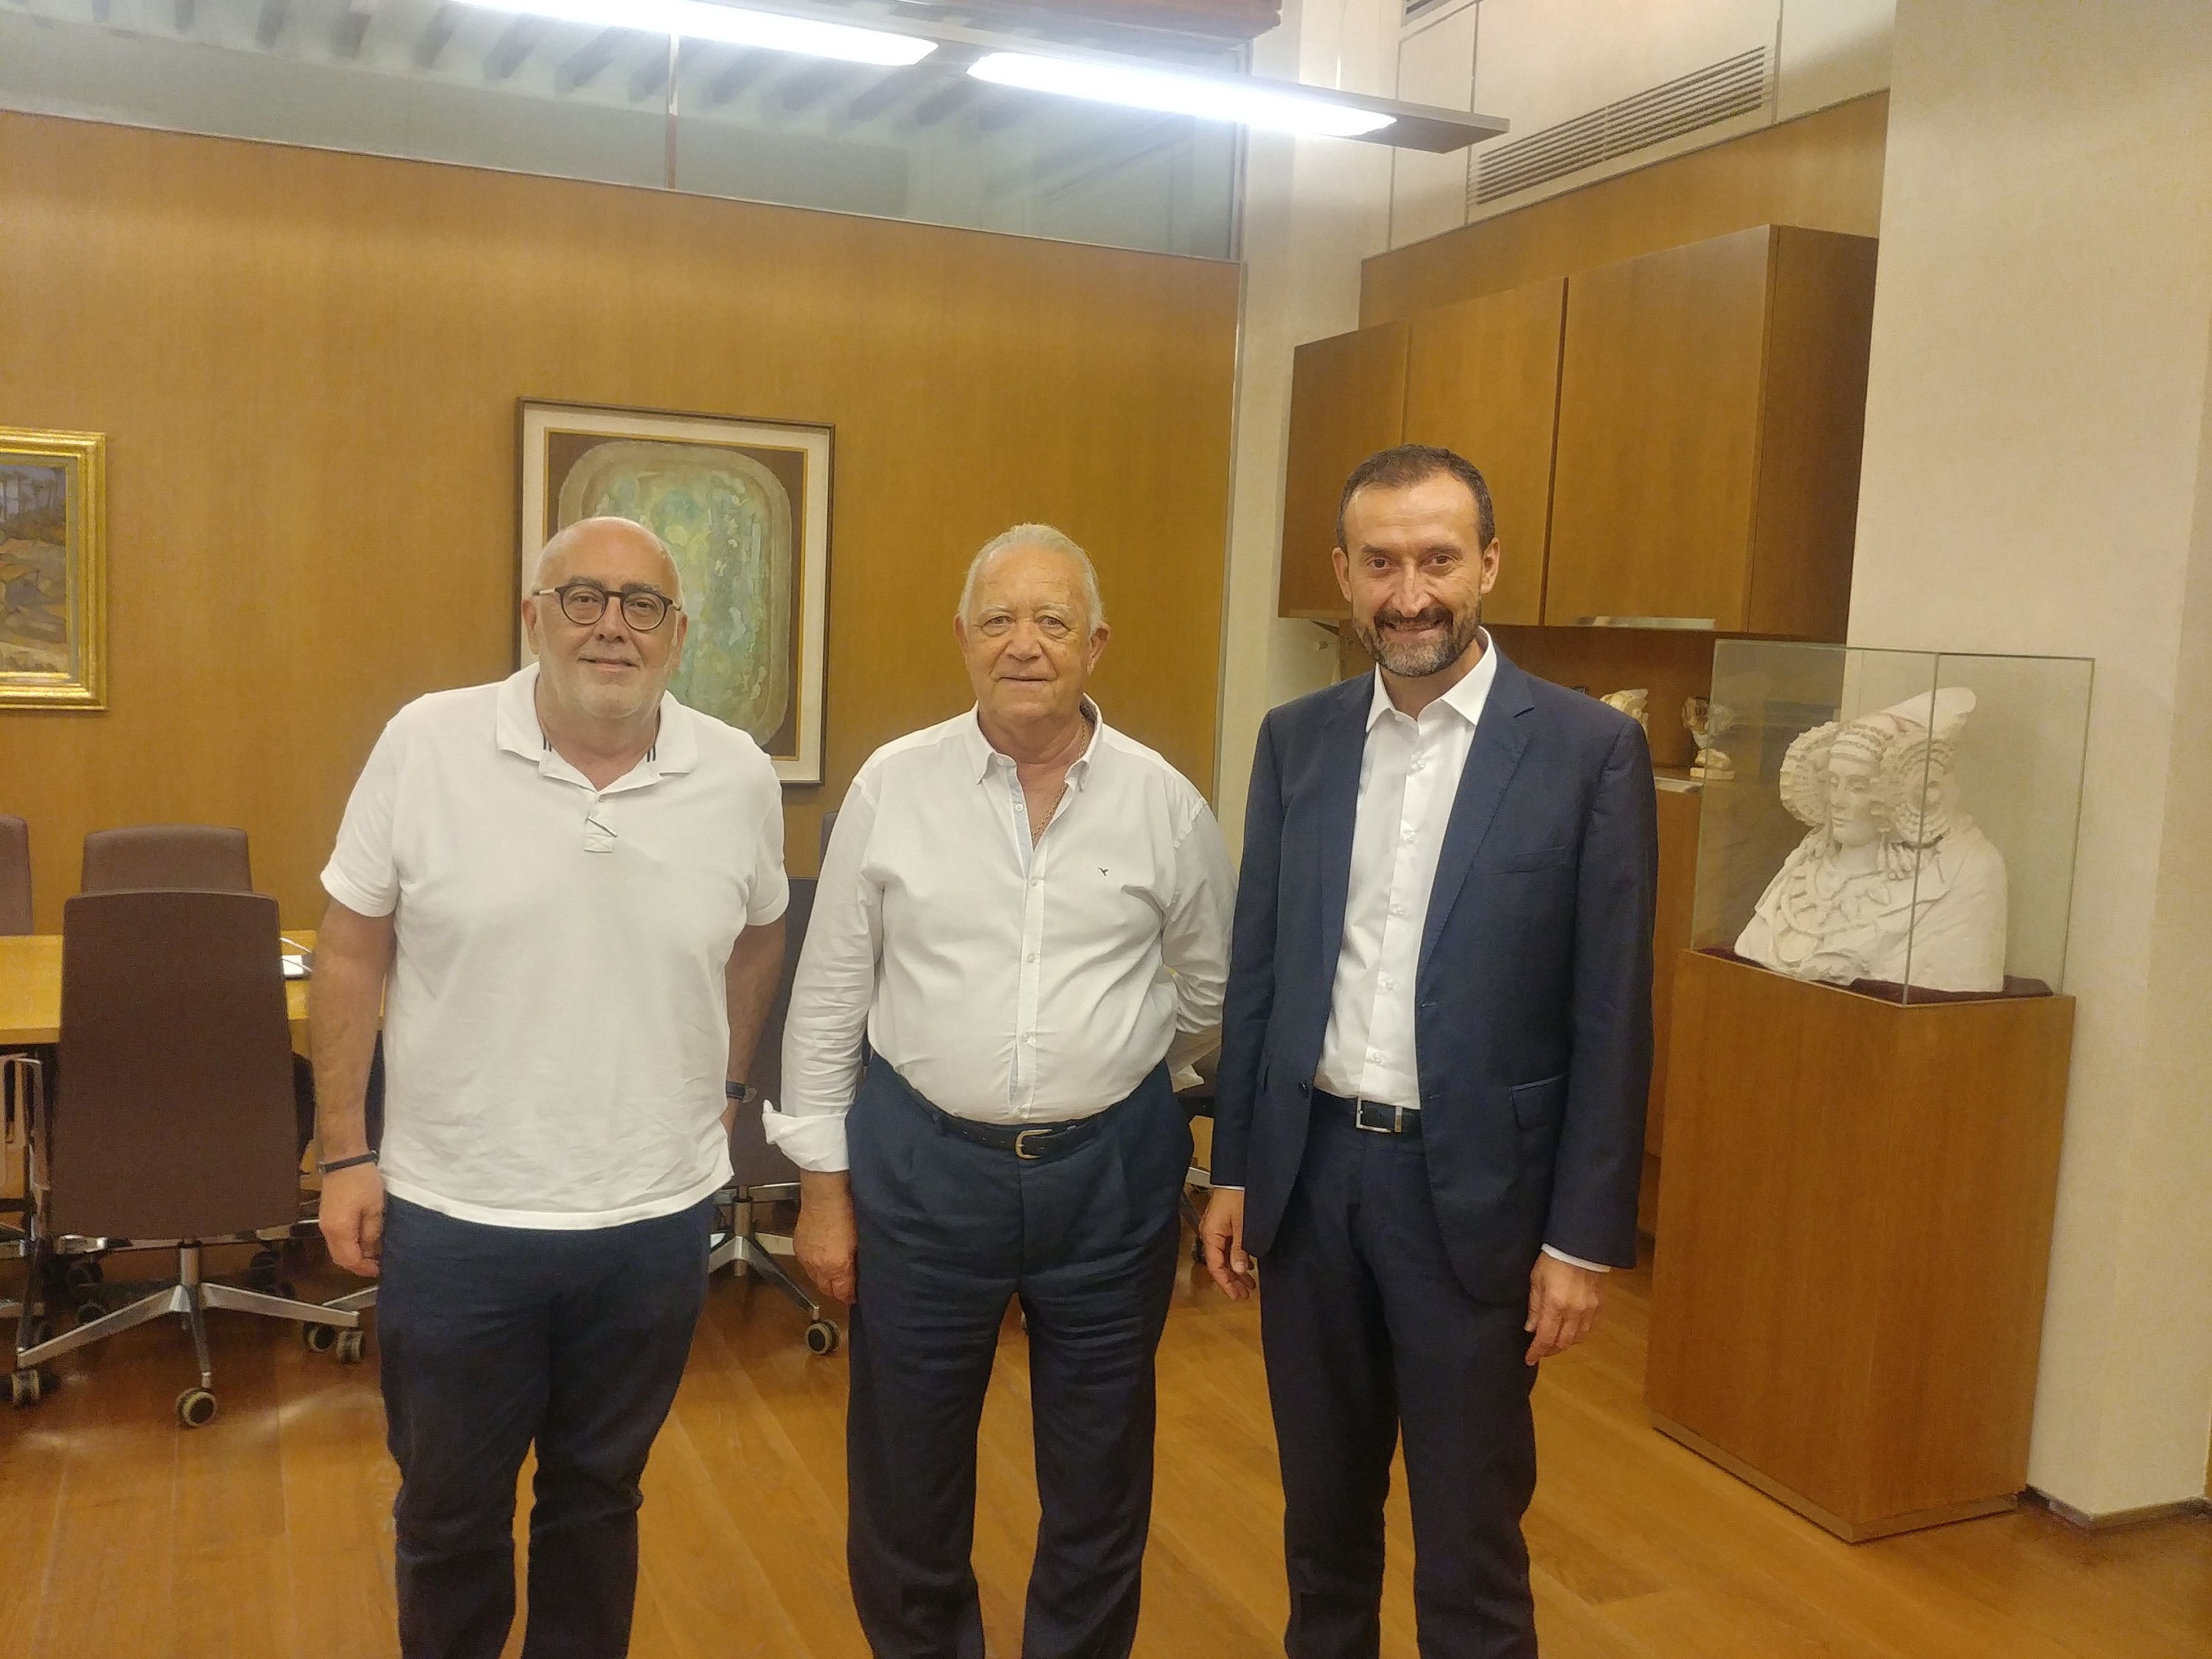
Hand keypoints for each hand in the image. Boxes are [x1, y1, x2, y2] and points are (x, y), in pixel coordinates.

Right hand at [319, 1163, 385, 1277]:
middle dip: (358, 1265)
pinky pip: (336, 1239)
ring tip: (372, 1255)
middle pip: (340, 1258)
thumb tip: (371, 1251)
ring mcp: (325, 1224)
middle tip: (377, 1265)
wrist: (344, 1159)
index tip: (380, 1270)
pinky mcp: (327, 1216)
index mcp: (340, 1231)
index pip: (350, 1260)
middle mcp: (328, 1231)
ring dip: (353, 1255)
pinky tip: (362, 1241)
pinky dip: (349, 1245)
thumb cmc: (362, 1182)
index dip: (364, 1268)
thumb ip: (372, 1232)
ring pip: (337, 1250)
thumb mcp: (374, 1208)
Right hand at [794, 1171, 857, 1304]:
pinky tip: (823, 1259)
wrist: (825, 1193)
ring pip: (815, 1279)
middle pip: (827, 1290)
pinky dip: (815, 1266)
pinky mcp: (799, 1248)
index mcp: (837, 1266)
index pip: (842, 1293)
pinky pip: (807, 1266)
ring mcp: (806, 1258)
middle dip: (837, 1291)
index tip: (856, 1295)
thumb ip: (857, 1261)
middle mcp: (819, 1266)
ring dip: (825, 1279)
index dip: (850, 1296)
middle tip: (847, 1287)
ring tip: (836, 1273)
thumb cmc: (847, 1211)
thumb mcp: (860, 1240)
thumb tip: (859, 1273)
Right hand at [1199, 1189, 1255, 1299]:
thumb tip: (1238, 1270)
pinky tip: (1248, 1265)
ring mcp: (1216, 1229)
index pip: (1215, 1266)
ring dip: (1236, 1270)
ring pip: (1224, 1256)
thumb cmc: (1239, 1198)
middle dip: (1232, 1280)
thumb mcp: (1243, 1226)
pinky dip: (1237, 1258)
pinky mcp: (1223, 1224)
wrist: (1239, 1176)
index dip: (1225, 1282)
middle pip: (1219, 1263)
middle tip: (1245, 1294)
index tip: (1236, 1295)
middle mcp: (1210, 1234)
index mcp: (1210, 1235)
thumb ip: (1240, 1249)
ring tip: (1249, 1284)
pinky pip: (1227, 1247)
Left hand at [1524, 1253, 1603, 1364]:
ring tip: (1556, 1342)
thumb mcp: (1536, 1280)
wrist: (1581, 1245)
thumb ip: (1535, 1306)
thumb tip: (1531, 1328)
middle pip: (1563, 1342)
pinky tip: (1573, 1331)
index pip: (1545, 1338)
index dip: (1537, 1351)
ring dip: (1566, 1343)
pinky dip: (1580, 1334)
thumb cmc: (1552, 1259)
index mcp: (1555, 1306)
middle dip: (1550, 1350)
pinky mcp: (1600, 1305)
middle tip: (1541, 1351)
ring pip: (1578, 1338)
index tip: (1529, 1359)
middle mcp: (1574, 1312)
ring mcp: (1589, 1310)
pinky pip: (1590, 1327)